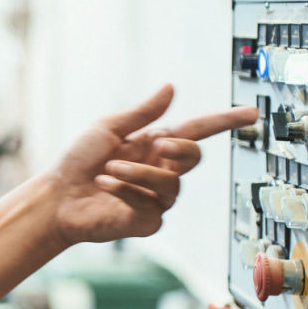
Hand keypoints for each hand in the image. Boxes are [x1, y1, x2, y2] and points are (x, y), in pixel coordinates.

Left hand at [44, 84, 257, 245]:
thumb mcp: (108, 128)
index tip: (251, 113)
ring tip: (109, 170)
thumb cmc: (78, 162)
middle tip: (157, 143)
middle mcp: (161, 170)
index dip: (225, 121)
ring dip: (139, 174)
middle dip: (180, 148)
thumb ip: (142, 112)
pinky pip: (151, 205)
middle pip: (194, 156)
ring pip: (171, 184)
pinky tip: (105, 187)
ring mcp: (156, 198)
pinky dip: (126, 192)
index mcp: (155, 144)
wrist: (56, 197)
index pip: (198, 130)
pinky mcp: (147, 221)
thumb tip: (170, 87)